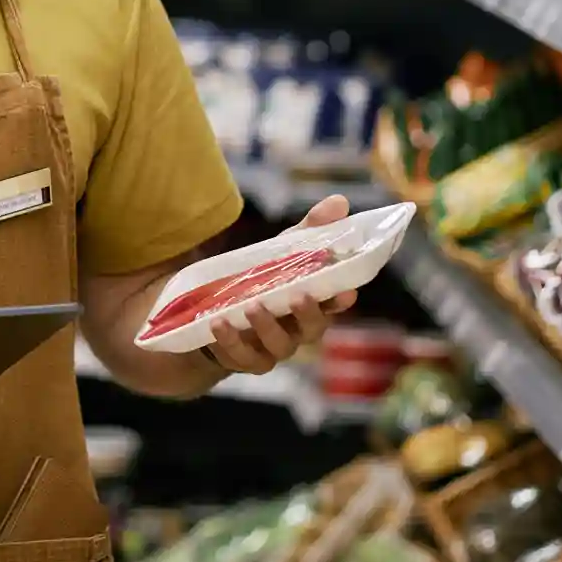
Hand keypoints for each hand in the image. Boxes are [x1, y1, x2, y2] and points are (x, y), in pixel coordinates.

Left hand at [206, 195, 357, 376]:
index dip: (340, 299)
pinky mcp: (244, 360)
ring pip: (278, 345)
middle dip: (308, 314)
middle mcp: (297, 330)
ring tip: (252, 306)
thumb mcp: (281, 252)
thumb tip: (340, 202)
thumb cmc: (261, 282)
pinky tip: (219, 323)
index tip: (347, 292)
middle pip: (312, 329)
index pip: (334, 304)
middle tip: (298, 296)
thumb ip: (310, 230)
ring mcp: (272, 348)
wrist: (214, 317)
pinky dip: (231, 341)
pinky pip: (241, 356)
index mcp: (311, 304)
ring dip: (266, 326)